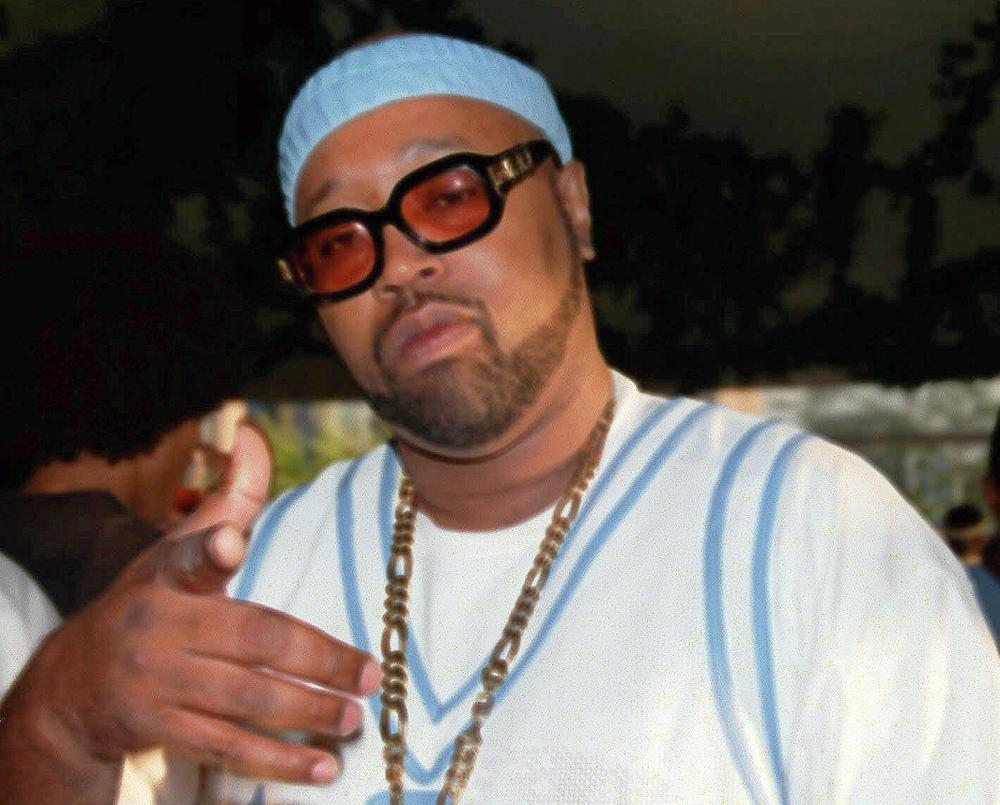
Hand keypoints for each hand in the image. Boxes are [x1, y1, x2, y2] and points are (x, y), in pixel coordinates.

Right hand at [0, 423, 379, 800]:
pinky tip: (320, 768)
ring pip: (244, 700)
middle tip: (367, 676)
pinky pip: (226, 749)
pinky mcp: (159, 730)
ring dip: (306, 713)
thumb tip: (254, 434)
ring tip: (354, 720)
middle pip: (251, 643)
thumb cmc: (146, 602)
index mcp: (167, 578)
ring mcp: (158, 685)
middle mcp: (161, 629)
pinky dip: (276, 762)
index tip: (228, 544)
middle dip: (317, 661)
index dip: (209, 547)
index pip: (187, 557)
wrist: (71, 685)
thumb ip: (227, 499)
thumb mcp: (173, 547)